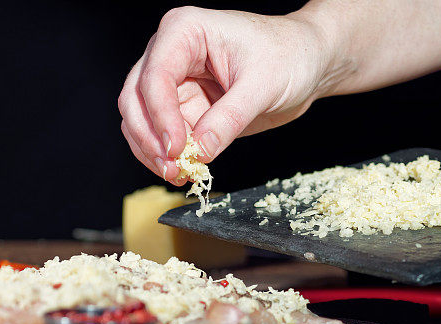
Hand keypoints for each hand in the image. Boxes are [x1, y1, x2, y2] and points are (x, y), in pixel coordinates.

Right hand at [118, 7, 335, 183]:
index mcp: (186, 31)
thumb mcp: (264, 86)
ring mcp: (174, 82)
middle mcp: (171, 53)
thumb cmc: (289, 57)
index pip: (156, 75)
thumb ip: (231, 117)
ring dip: (153, 151)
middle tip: (172, 168)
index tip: (177, 148)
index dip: (160, 116)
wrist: (306, 64)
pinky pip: (162, 135)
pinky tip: (184, 172)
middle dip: (149, 138)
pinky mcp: (184, 108)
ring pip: (141, 120)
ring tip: (178, 175)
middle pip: (135, 98)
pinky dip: (167, 156)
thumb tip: (201, 150)